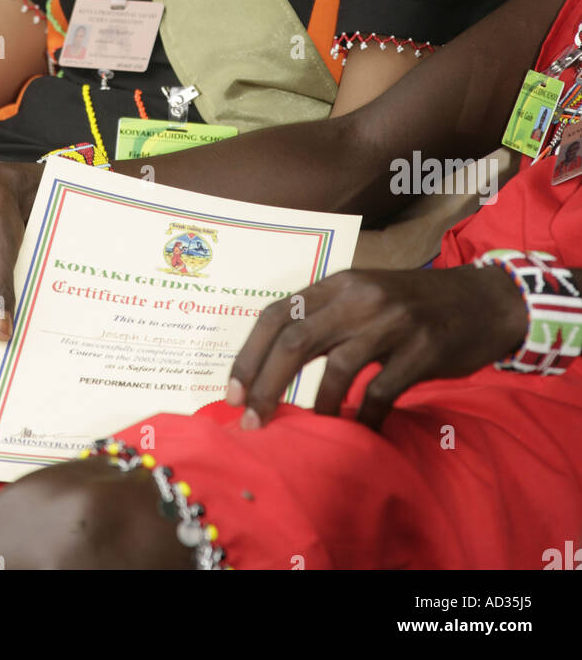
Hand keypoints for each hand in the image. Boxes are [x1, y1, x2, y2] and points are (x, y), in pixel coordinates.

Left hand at [227, 264, 527, 431]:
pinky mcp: (422, 349)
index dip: (248, 355)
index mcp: (339, 283)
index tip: (233, 393)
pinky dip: (363, 418)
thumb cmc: (414, 304)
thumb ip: (326, 320)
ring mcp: (392, 322)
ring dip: (317, 407)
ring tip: (311, 430)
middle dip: (266, 385)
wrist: (483, 300)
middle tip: (252, 422)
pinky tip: (358, 432)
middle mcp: (359, 297)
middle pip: (295, 341)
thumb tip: (272, 365)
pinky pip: (380, 392)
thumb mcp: (365, 297)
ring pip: (336, 369)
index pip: (276, 314)